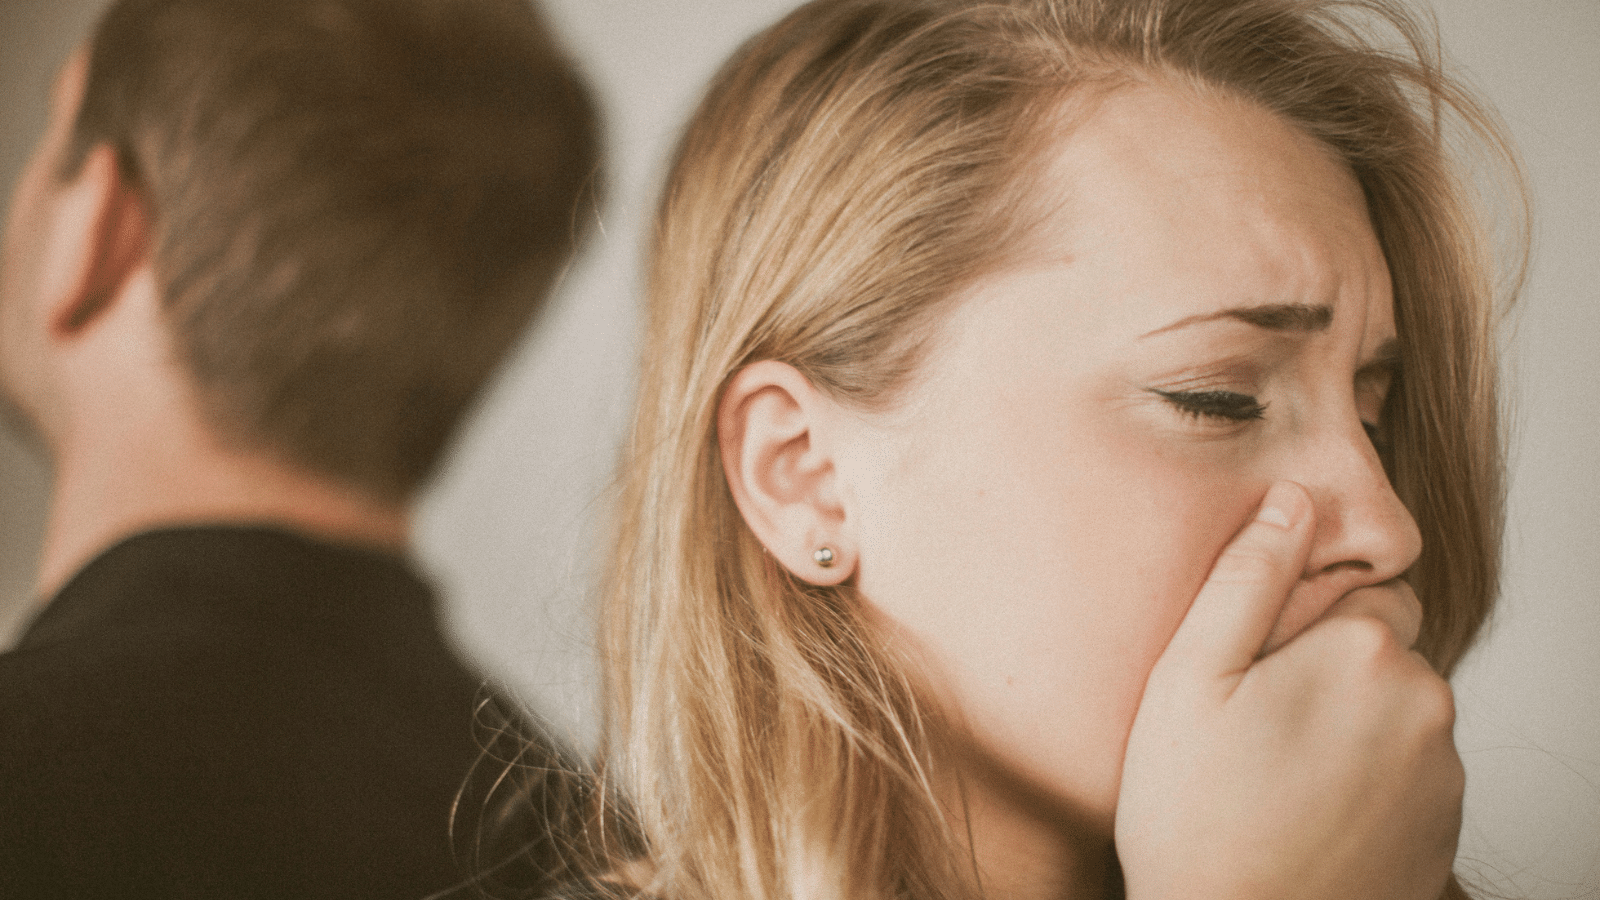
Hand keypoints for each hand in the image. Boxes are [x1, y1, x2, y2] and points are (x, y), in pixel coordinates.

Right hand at [1115, 481, 1463, 899]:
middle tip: (1257, 721)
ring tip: (1276, 773)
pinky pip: (1407, 775)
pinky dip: (1367, 782)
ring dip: (1352, 726)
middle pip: (1386, 653)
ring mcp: (1442, 774)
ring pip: (1396, 714)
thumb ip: (1247, 578)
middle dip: (1334, 670)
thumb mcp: (1189, 677)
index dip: (1309, 620)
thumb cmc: (1197, 813)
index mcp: (1367, 651)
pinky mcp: (1441, 830)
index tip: (1260, 668)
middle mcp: (1426, 703)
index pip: (1369, 591)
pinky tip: (1305, 809)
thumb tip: (1290, 500)